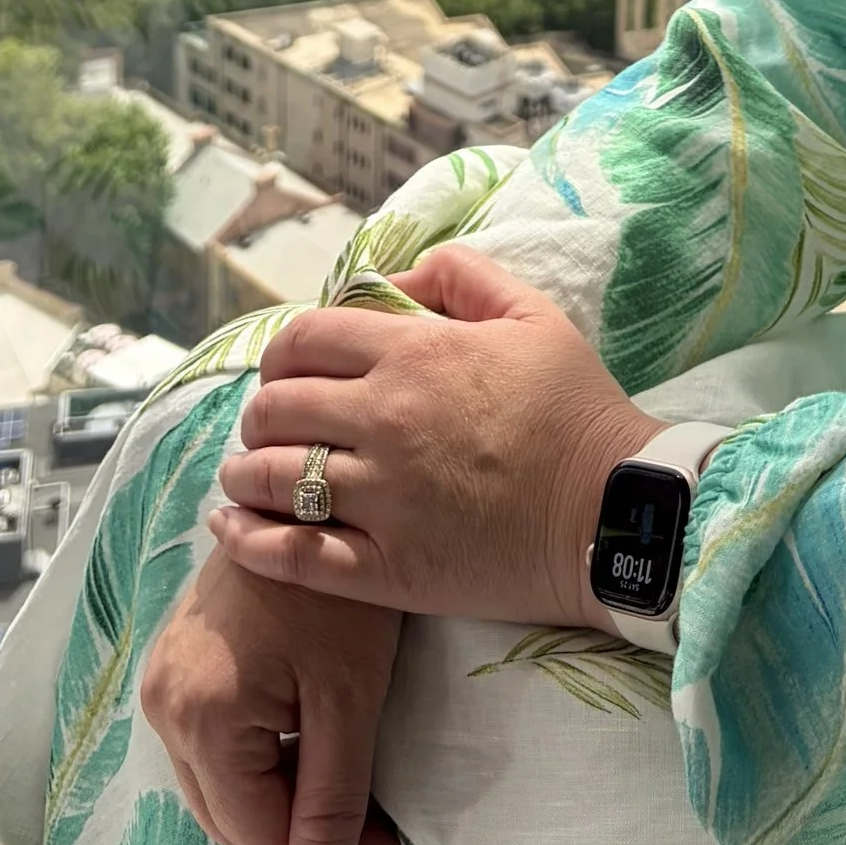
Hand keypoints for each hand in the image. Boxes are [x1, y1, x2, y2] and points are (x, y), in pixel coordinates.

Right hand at [137, 541, 402, 844]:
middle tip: (372, 815)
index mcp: (200, 719)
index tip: (391, 841)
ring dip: (278, 798)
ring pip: (218, 788)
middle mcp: (162, 707)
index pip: (259, 836)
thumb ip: (332, 807)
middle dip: (300, 831)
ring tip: (343, 774)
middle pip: (230, 819)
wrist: (310, 495)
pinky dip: (258, 761)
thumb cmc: (336, 589)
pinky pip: (211, 747)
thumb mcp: (348, 701)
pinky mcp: (173, 665)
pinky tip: (305, 736)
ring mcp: (161, 683)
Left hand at [208, 241, 657, 629]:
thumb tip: (395, 280)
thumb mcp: (531, 314)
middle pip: (277, 406)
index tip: (288, 369)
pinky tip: (231, 529)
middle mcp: (385, 420)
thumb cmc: (576, 409)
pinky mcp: (386, 569)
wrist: (614, 510)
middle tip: (271, 425)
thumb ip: (461, 275)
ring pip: (270, 478)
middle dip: (261, 411)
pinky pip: (293, 555)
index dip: (283, 352)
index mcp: (415, 353)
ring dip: (244, 472)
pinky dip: (248, 540)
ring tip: (244, 475)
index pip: (306, 338)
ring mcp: (381, 498)